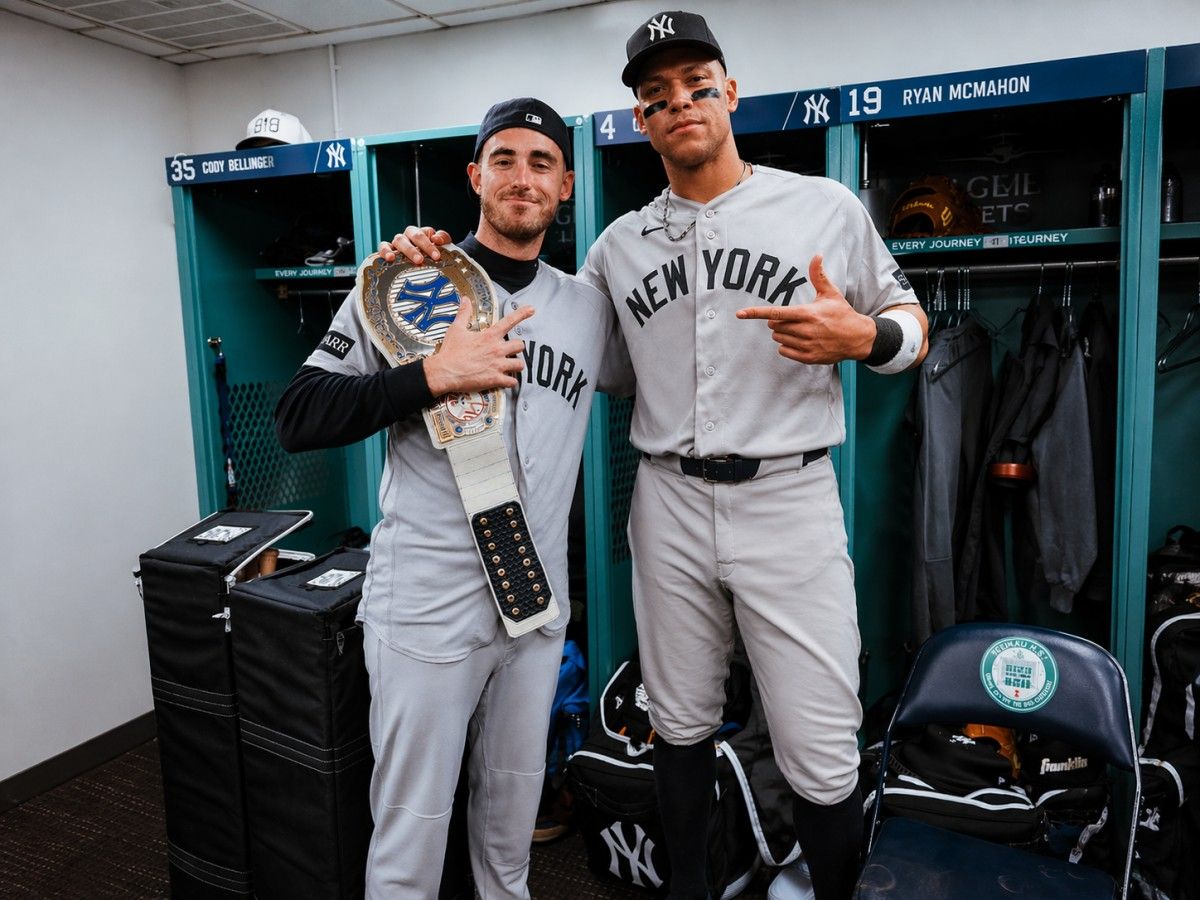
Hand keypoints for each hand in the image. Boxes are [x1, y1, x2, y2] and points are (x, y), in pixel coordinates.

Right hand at [378, 226, 451, 264]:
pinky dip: (385, 250)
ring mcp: (398, 243)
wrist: (422, 264)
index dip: (430, 244)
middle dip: (417, 248)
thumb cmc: (431, 255)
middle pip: (413, 236)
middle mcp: (409, 236)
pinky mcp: (387, 249)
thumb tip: (436, 239)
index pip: (426, 233)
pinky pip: (383, 246)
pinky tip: (389, 258)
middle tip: (421, 260)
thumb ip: (443, 239)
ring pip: (399, 240)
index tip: (436, 256)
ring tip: (407, 259)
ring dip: (404, 250)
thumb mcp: (442, 246)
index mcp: (422, 233)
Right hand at [423, 297, 534, 395]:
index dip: (522, 314)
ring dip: (516, 365)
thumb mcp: (456, 329)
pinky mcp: (495, 379)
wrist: (444, 372)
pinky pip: (512, 382)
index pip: (509, 321)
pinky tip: (506, 381)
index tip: (531, 309)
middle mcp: (497, 349)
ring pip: (520, 364)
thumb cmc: (450, 351)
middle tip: (509, 351)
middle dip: (516, 348)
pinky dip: (510, 382)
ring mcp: (498, 365)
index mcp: (489, 336)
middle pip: (520, 345)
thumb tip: (465, 299)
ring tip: (510, 366)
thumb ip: (464, 313)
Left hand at [736, 255, 875, 364]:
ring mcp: (807, 346)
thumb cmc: (842, 314)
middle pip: (775, 326)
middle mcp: (806, 330)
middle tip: (794, 319)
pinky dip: (786, 347)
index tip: (740, 314)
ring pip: (778, 339)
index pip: (776, 313)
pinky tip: (799, 341)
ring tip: (800, 329)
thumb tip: (817, 255)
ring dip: (783, 334)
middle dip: (778, 322)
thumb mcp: (831, 294)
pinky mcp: (808, 358)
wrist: (858, 338)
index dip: (755, 313)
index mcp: (808, 314)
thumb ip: (818, 276)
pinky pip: (784, 352)